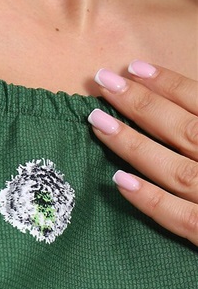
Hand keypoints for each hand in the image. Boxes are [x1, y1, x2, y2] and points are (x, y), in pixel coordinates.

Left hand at [87, 60, 197, 246]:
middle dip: (142, 105)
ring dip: (135, 145)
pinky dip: (151, 200)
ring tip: (99, 122)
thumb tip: (188, 103)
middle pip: (187, 131)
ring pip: (177, 172)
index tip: (135, 68)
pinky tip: (120, 180)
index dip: (172, 84)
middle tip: (103, 82)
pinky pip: (183, 220)